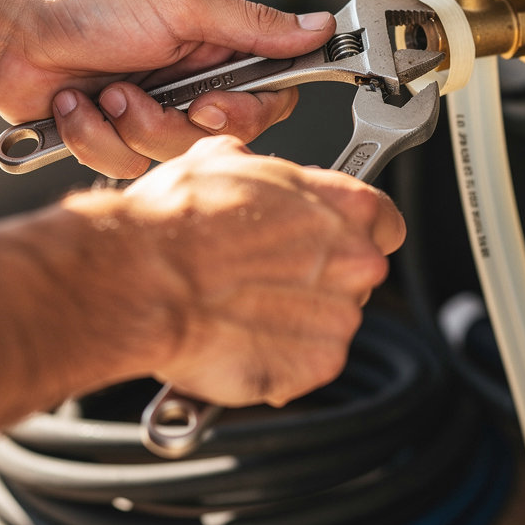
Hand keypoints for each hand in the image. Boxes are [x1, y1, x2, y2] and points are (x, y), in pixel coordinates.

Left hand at [0, 0, 335, 177]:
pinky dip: (94, 135)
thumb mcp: (184, 4)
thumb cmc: (87, 1)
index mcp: (216, 45)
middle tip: (149, 91)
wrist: (7, 30)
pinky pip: (125, 165)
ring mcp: (152, 112)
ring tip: (104, 90)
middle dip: (177, 120)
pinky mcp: (115, 137)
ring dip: (129, 124)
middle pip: (220, 135)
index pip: (269, 92)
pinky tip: (77, 104)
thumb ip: (254, 24)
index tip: (215, 104)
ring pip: (171, 154)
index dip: (249, 110)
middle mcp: (189, 82)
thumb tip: (316, 26)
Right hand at [71, 136, 405, 407]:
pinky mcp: (317, 364)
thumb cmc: (177, 220)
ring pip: (332, 320)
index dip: (353, 230)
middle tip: (267, 274)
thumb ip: (261, 171)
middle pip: (357, 272)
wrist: (142, 279)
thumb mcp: (223, 160)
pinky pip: (308, 362)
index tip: (330, 238)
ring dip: (297, 318)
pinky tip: (240, 335)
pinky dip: (281, 358)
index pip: (383, 220)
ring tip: (243, 306)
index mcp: (344, 204)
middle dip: (319, 276)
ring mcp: (340, 315)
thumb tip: (249, 168)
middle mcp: (354, 259)